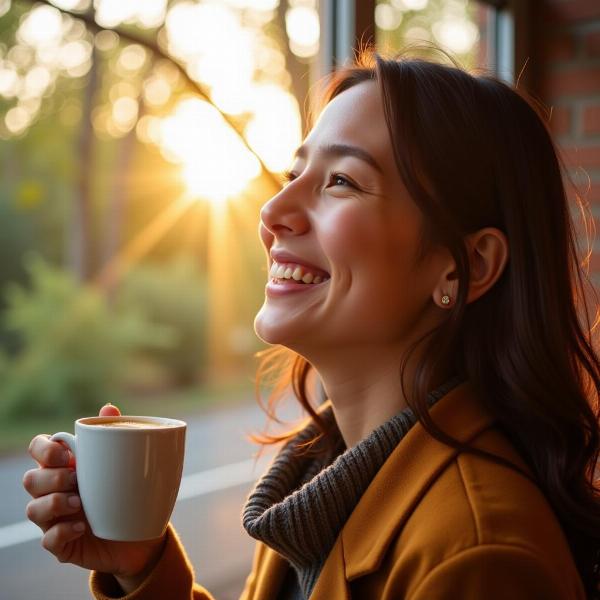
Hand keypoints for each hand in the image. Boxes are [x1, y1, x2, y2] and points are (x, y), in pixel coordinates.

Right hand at [23, 403, 166, 585]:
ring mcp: (54, 518)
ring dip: (53, 504)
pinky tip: (81, 527)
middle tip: (77, 479)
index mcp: (66, 464)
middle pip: (30, 479)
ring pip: (32, 509)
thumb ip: (114, 434)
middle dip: (51, 478)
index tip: (68, 455)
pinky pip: (47, 540)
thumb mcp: (124, 461)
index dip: (44, 449)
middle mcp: (53, 490)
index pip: (38, 448)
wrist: (140, 531)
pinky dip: (61, 532)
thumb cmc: (125, 489)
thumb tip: (108, 408)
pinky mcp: (61, 544)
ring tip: (80, 503)